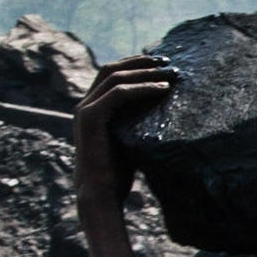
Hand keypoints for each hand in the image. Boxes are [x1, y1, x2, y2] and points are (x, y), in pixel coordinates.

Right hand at [73, 56, 174, 213]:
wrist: (100, 194)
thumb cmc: (118, 173)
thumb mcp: (130, 139)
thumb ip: (137, 121)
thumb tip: (165, 110)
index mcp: (93, 107)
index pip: (112, 75)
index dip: (136, 65)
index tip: (163, 65)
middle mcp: (85, 104)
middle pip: (112, 69)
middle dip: (142, 62)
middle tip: (169, 62)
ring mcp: (85, 109)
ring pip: (116, 77)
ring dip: (145, 72)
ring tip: (171, 74)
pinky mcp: (90, 118)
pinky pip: (118, 93)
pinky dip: (141, 88)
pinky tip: (162, 90)